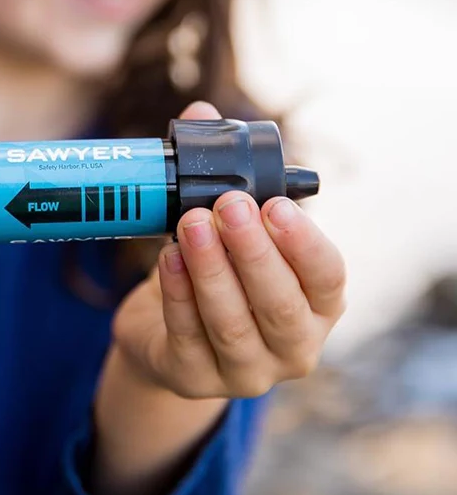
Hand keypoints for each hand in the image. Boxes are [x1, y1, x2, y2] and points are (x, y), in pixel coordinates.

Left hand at [111, 101, 346, 398]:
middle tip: (227, 205)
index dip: (304, 243)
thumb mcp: (226, 231)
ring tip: (189, 222)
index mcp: (317, 304)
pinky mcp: (194, 379)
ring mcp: (246, 372)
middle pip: (280, 304)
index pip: (328, 278)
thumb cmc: (214, 271)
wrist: (165, 336)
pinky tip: (167, 258)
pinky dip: (178, 293)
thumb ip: (221, 173)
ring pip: (232, 323)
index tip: (276, 204)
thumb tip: (200, 115)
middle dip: (252, 251)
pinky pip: (187, 335)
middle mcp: (293, 345)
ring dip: (210, 269)